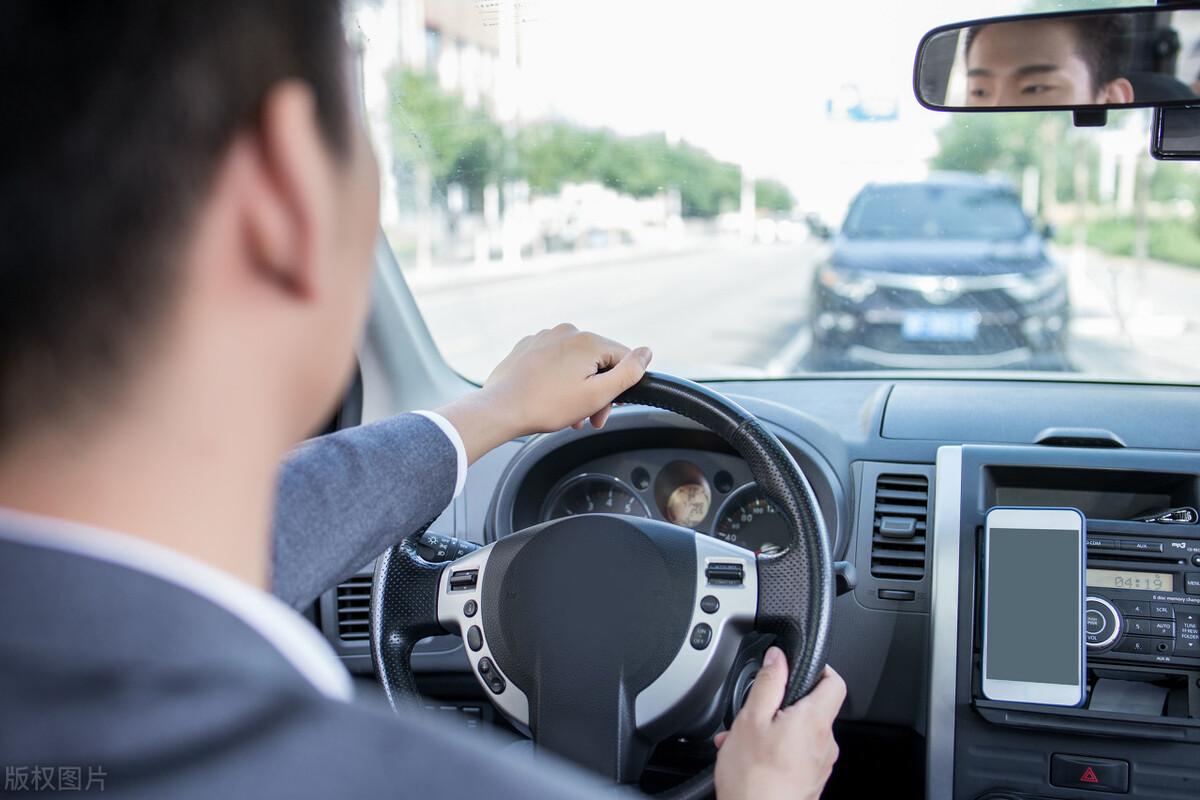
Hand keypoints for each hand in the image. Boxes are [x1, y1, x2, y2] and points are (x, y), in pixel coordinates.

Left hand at [436, 324, 651, 462]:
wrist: (500, 408)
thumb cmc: (546, 405)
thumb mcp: (597, 395)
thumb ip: (629, 373)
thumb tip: (647, 352)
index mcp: (587, 340)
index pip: (622, 359)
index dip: (620, 387)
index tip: (606, 409)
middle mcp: (567, 332)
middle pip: (598, 361)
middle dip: (597, 391)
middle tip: (587, 419)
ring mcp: (544, 337)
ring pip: (575, 363)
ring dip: (577, 388)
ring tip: (568, 414)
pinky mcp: (528, 347)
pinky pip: (554, 361)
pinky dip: (557, 379)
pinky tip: (550, 399)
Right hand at [713, 648, 844, 799]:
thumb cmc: (754, 778)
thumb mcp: (751, 719)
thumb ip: (768, 683)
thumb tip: (778, 658)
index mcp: (814, 721)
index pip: (835, 682)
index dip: (818, 669)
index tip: (797, 668)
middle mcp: (824, 743)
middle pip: (812, 709)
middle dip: (782, 706)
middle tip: (755, 712)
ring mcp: (820, 765)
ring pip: (800, 733)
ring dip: (773, 730)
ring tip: (744, 740)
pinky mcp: (810, 781)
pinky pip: (796, 754)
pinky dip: (776, 750)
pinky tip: (751, 758)